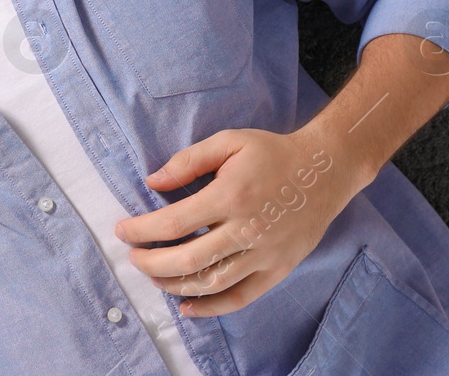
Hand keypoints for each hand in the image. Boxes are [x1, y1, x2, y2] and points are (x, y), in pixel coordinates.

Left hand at [114, 128, 354, 318]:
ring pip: (211, 282)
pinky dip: (212, 308)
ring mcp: (264, 254)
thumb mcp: (229, 141)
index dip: (143, 230)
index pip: (174, 223)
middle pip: (188, 259)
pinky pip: (241, 297)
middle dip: (152, 262)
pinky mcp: (278, 269)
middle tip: (133, 257)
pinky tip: (188, 307)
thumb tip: (152, 181)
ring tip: (154, 277)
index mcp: (230, 196)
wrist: (325, 170)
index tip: (123, 232)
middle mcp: (246, 230)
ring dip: (175, 285)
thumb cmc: (273, 153)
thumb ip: (188, 161)